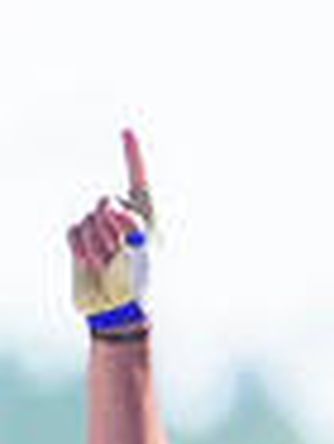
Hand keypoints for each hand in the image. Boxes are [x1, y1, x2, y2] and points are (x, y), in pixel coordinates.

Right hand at [68, 129, 154, 335]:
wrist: (122, 313)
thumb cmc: (144, 285)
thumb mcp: (145, 251)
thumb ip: (131, 224)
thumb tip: (110, 208)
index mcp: (150, 219)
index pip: (140, 180)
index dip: (133, 155)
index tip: (127, 130)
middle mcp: (125, 220)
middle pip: (107, 200)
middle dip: (111, 224)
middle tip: (121, 251)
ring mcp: (102, 230)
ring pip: (89, 217)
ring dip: (98, 242)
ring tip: (111, 264)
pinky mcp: (82, 242)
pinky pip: (73, 230)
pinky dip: (80, 246)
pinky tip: (92, 263)